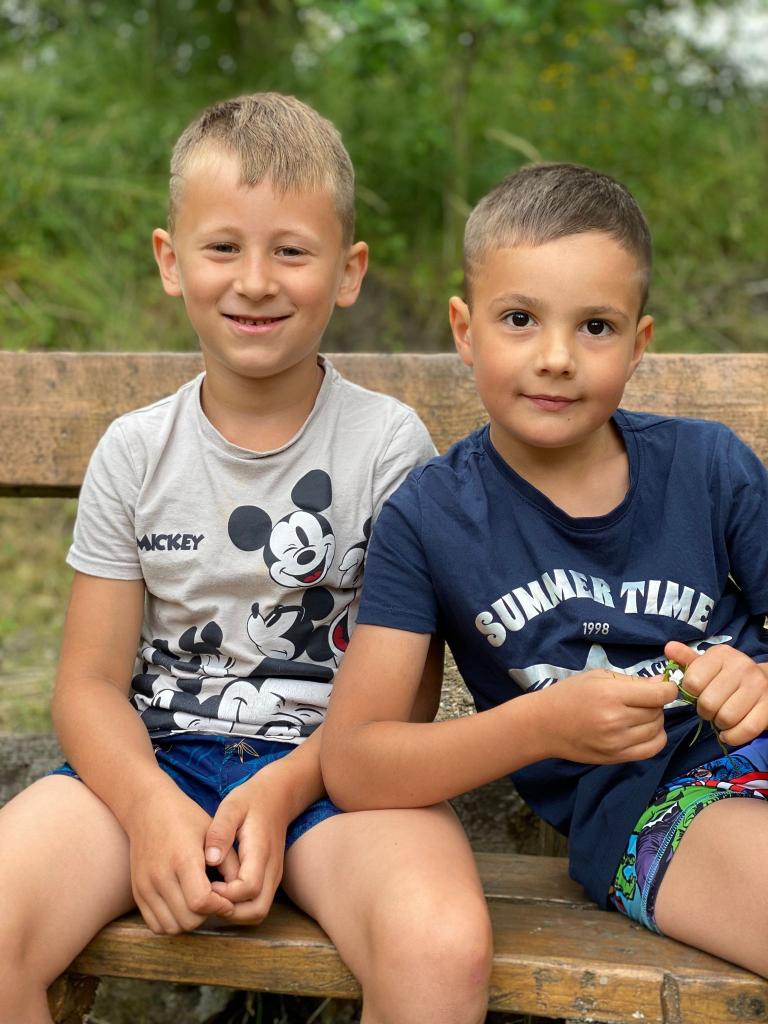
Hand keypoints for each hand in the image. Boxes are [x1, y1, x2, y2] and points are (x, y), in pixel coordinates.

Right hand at [125, 781, 239, 933]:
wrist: (148, 809)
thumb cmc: (186, 818)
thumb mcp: (213, 832)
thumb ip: (229, 861)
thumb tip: (240, 890)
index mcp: (183, 858)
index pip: (201, 901)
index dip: (220, 906)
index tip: (228, 899)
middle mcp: (160, 876)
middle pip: (189, 919)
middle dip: (208, 915)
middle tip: (216, 900)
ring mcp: (145, 886)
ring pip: (172, 927)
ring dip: (190, 921)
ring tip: (200, 903)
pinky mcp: (137, 893)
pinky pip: (156, 925)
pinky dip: (172, 922)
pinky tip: (183, 905)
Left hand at [204, 773, 289, 923]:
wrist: (277, 797)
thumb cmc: (251, 801)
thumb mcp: (232, 806)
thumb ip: (220, 832)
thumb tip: (211, 859)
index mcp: (261, 852)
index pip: (248, 888)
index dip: (225, 894)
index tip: (207, 882)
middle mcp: (272, 869)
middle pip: (256, 910)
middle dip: (229, 911)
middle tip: (208, 895)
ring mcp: (274, 877)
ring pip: (257, 912)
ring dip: (234, 912)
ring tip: (213, 894)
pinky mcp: (271, 879)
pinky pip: (257, 904)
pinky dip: (239, 907)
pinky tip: (222, 891)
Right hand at [541, 669, 676, 763]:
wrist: (544, 725)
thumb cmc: (568, 694)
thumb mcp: (597, 677)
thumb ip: (631, 680)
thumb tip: (662, 683)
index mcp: (611, 694)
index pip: (658, 694)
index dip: (667, 689)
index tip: (663, 686)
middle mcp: (616, 720)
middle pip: (657, 711)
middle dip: (656, 703)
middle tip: (642, 699)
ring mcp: (617, 742)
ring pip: (657, 730)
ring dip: (654, 720)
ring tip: (639, 714)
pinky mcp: (616, 757)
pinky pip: (651, 749)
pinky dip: (656, 739)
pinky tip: (645, 730)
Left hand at [665, 641, 767, 746]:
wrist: (766, 681)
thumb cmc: (728, 675)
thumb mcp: (707, 664)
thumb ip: (687, 659)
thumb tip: (668, 648)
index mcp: (721, 654)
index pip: (692, 681)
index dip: (690, 693)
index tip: (697, 694)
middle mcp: (741, 666)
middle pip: (708, 702)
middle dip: (704, 712)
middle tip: (709, 710)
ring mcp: (758, 686)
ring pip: (726, 717)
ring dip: (719, 724)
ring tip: (721, 718)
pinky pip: (746, 730)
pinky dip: (733, 737)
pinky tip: (728, 734)